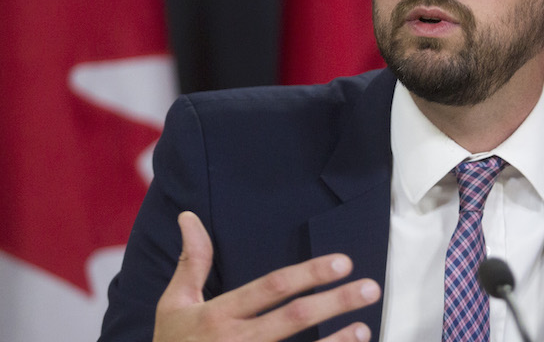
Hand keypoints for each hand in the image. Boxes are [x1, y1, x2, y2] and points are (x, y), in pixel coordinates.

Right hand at [154, 211, 380, 341]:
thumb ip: (192, 263)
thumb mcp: (174, 305)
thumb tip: (189, 216)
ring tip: (365, 327)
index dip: (307, 274)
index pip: (270, 289)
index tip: (341, 262)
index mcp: (217, 317)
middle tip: (370, 288)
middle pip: (292, 319)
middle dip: (334, 302)